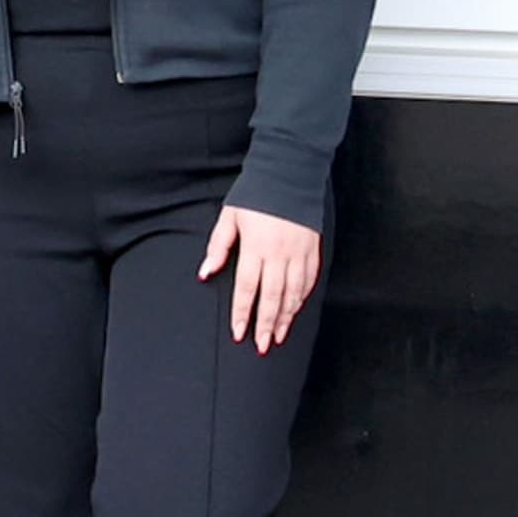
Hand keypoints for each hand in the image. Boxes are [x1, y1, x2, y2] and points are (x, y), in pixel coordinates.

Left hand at [198, 204, 323, 354]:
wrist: (290, 170)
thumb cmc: (255, 192)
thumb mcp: (230, 216)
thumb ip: (218, 246)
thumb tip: (205, 273)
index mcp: (256, 246)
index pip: (247, 288)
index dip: (243, 313)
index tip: (239, 333)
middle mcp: (279, 253)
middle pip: (272, 297)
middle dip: (266, 324)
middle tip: (262, 345)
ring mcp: (299, 252)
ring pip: (293, 293)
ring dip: (285, 317)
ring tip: (278, 336)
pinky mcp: (313, 248)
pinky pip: (309, 280)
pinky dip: (302, 298)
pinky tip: (295, 310)